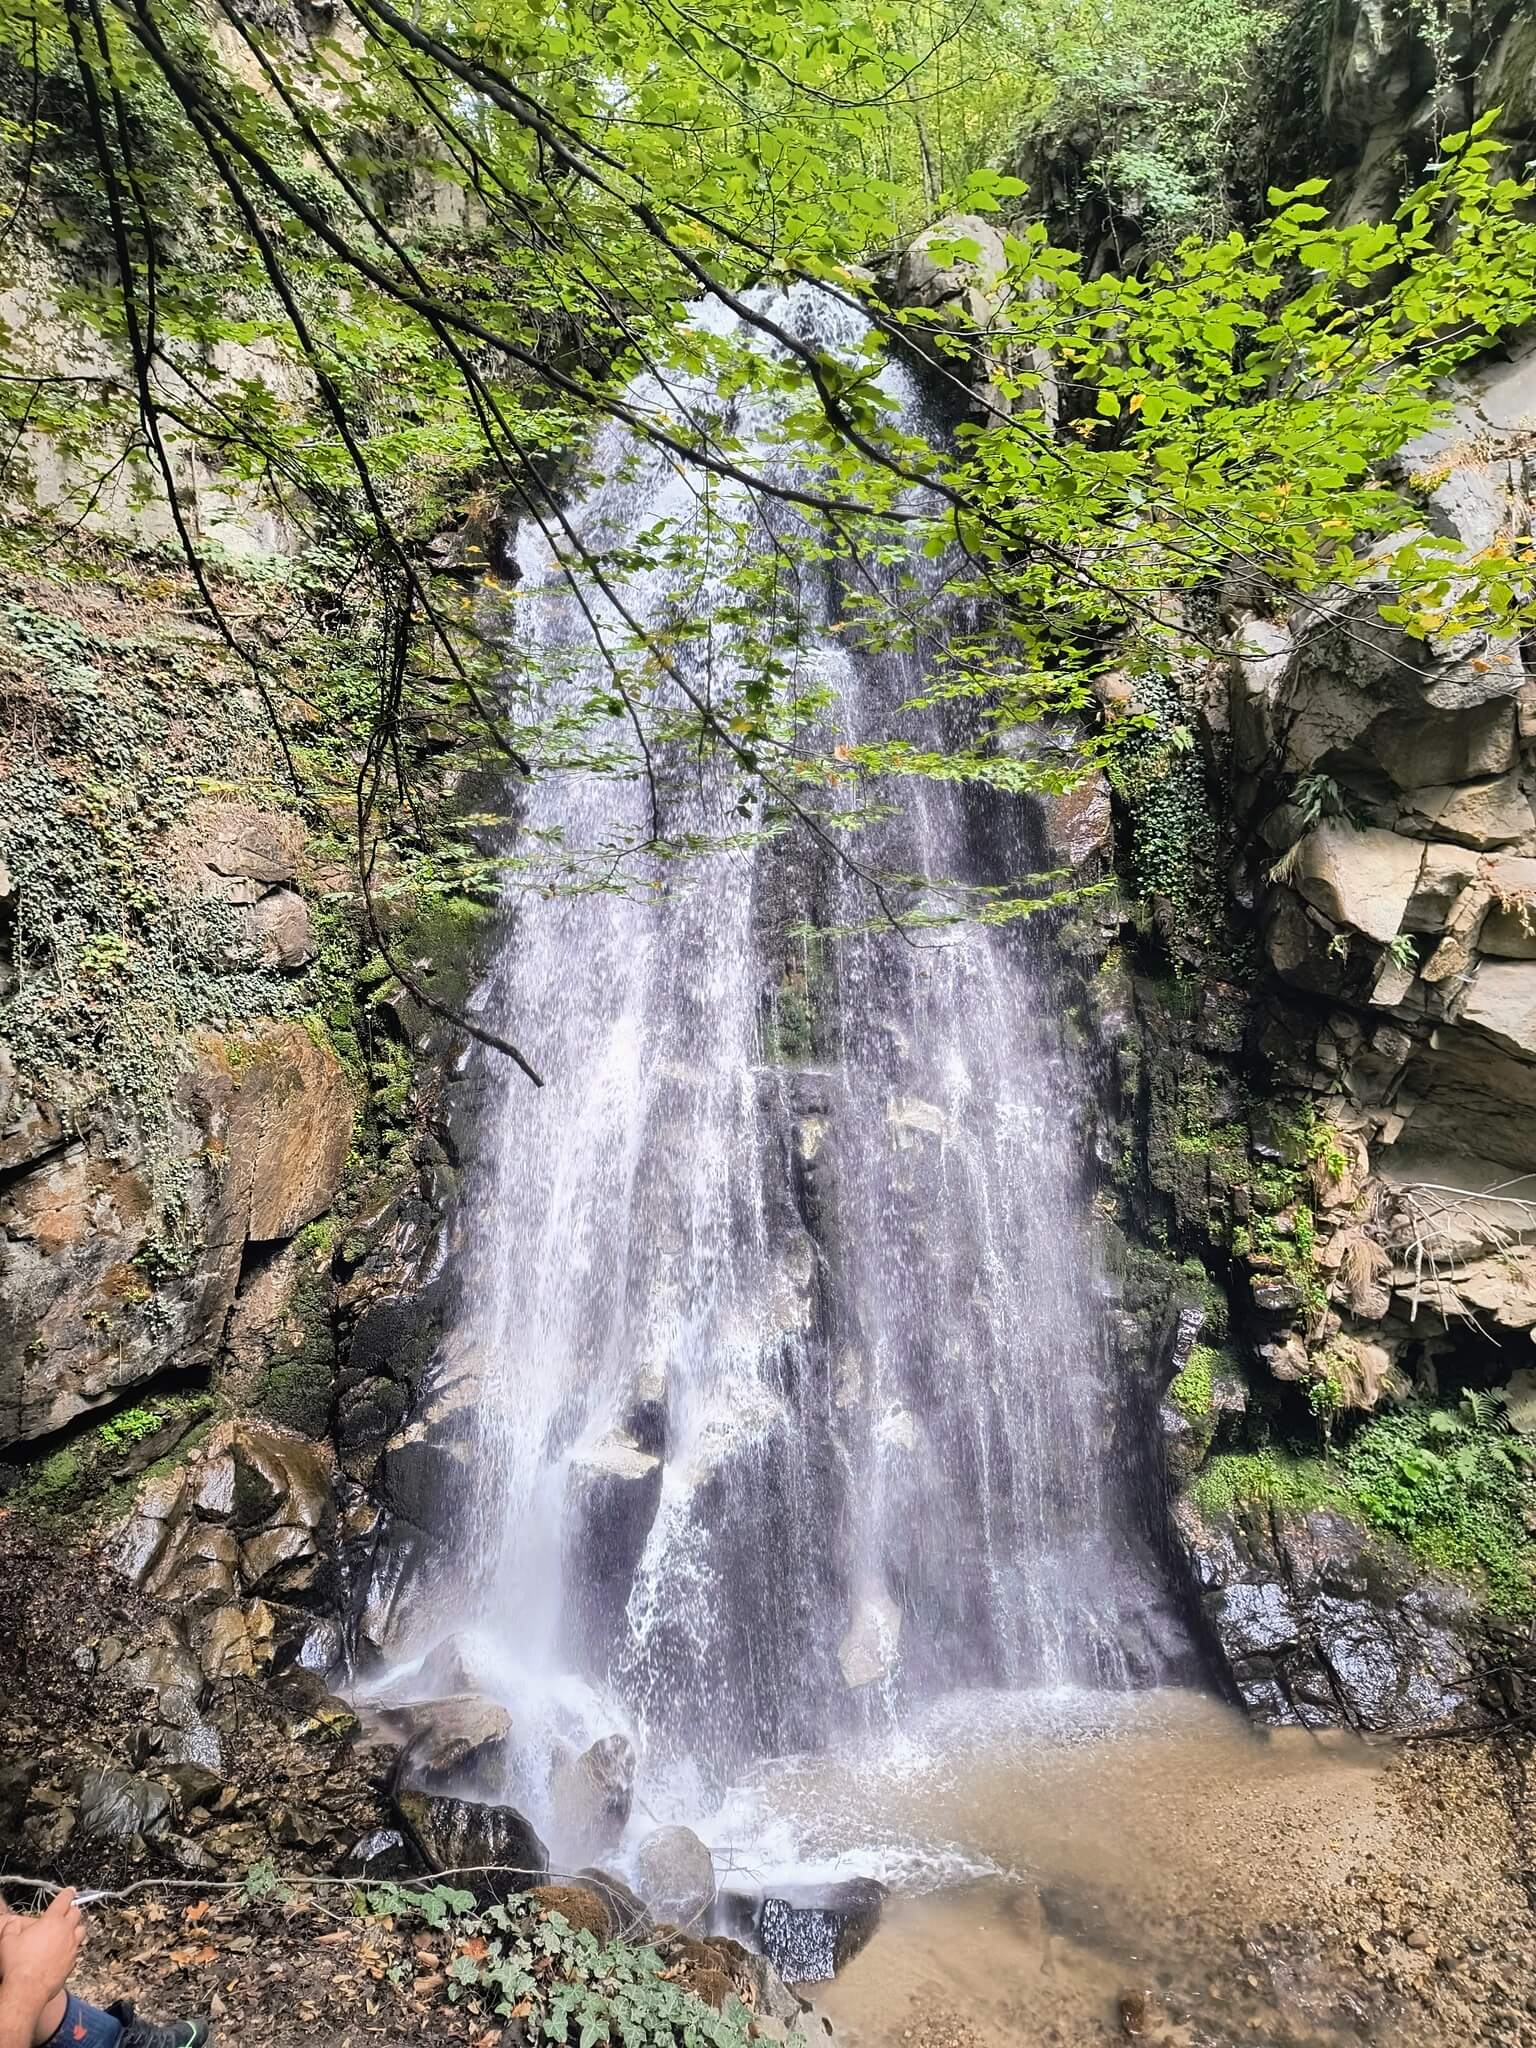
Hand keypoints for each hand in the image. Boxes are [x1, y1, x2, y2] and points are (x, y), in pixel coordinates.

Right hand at [0, 1891, 82, 2006]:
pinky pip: (77, 1949)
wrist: (27, 1989)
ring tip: (69, 1930)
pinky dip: (73, 1947)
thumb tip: (13, 1923)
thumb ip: (12, 1927)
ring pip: (81, 1930)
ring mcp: (71, 1947)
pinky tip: (65, 1951)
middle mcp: (65, 1932)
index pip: (64, 1900)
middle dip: (72, 1910)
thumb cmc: (18, 1965)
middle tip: (67, 1911)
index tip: (70, 1891)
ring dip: (76, 1928)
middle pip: (76, 1913)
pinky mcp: (73, 1962)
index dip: (67, 1893)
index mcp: (51, 1921)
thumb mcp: (8, 1941)